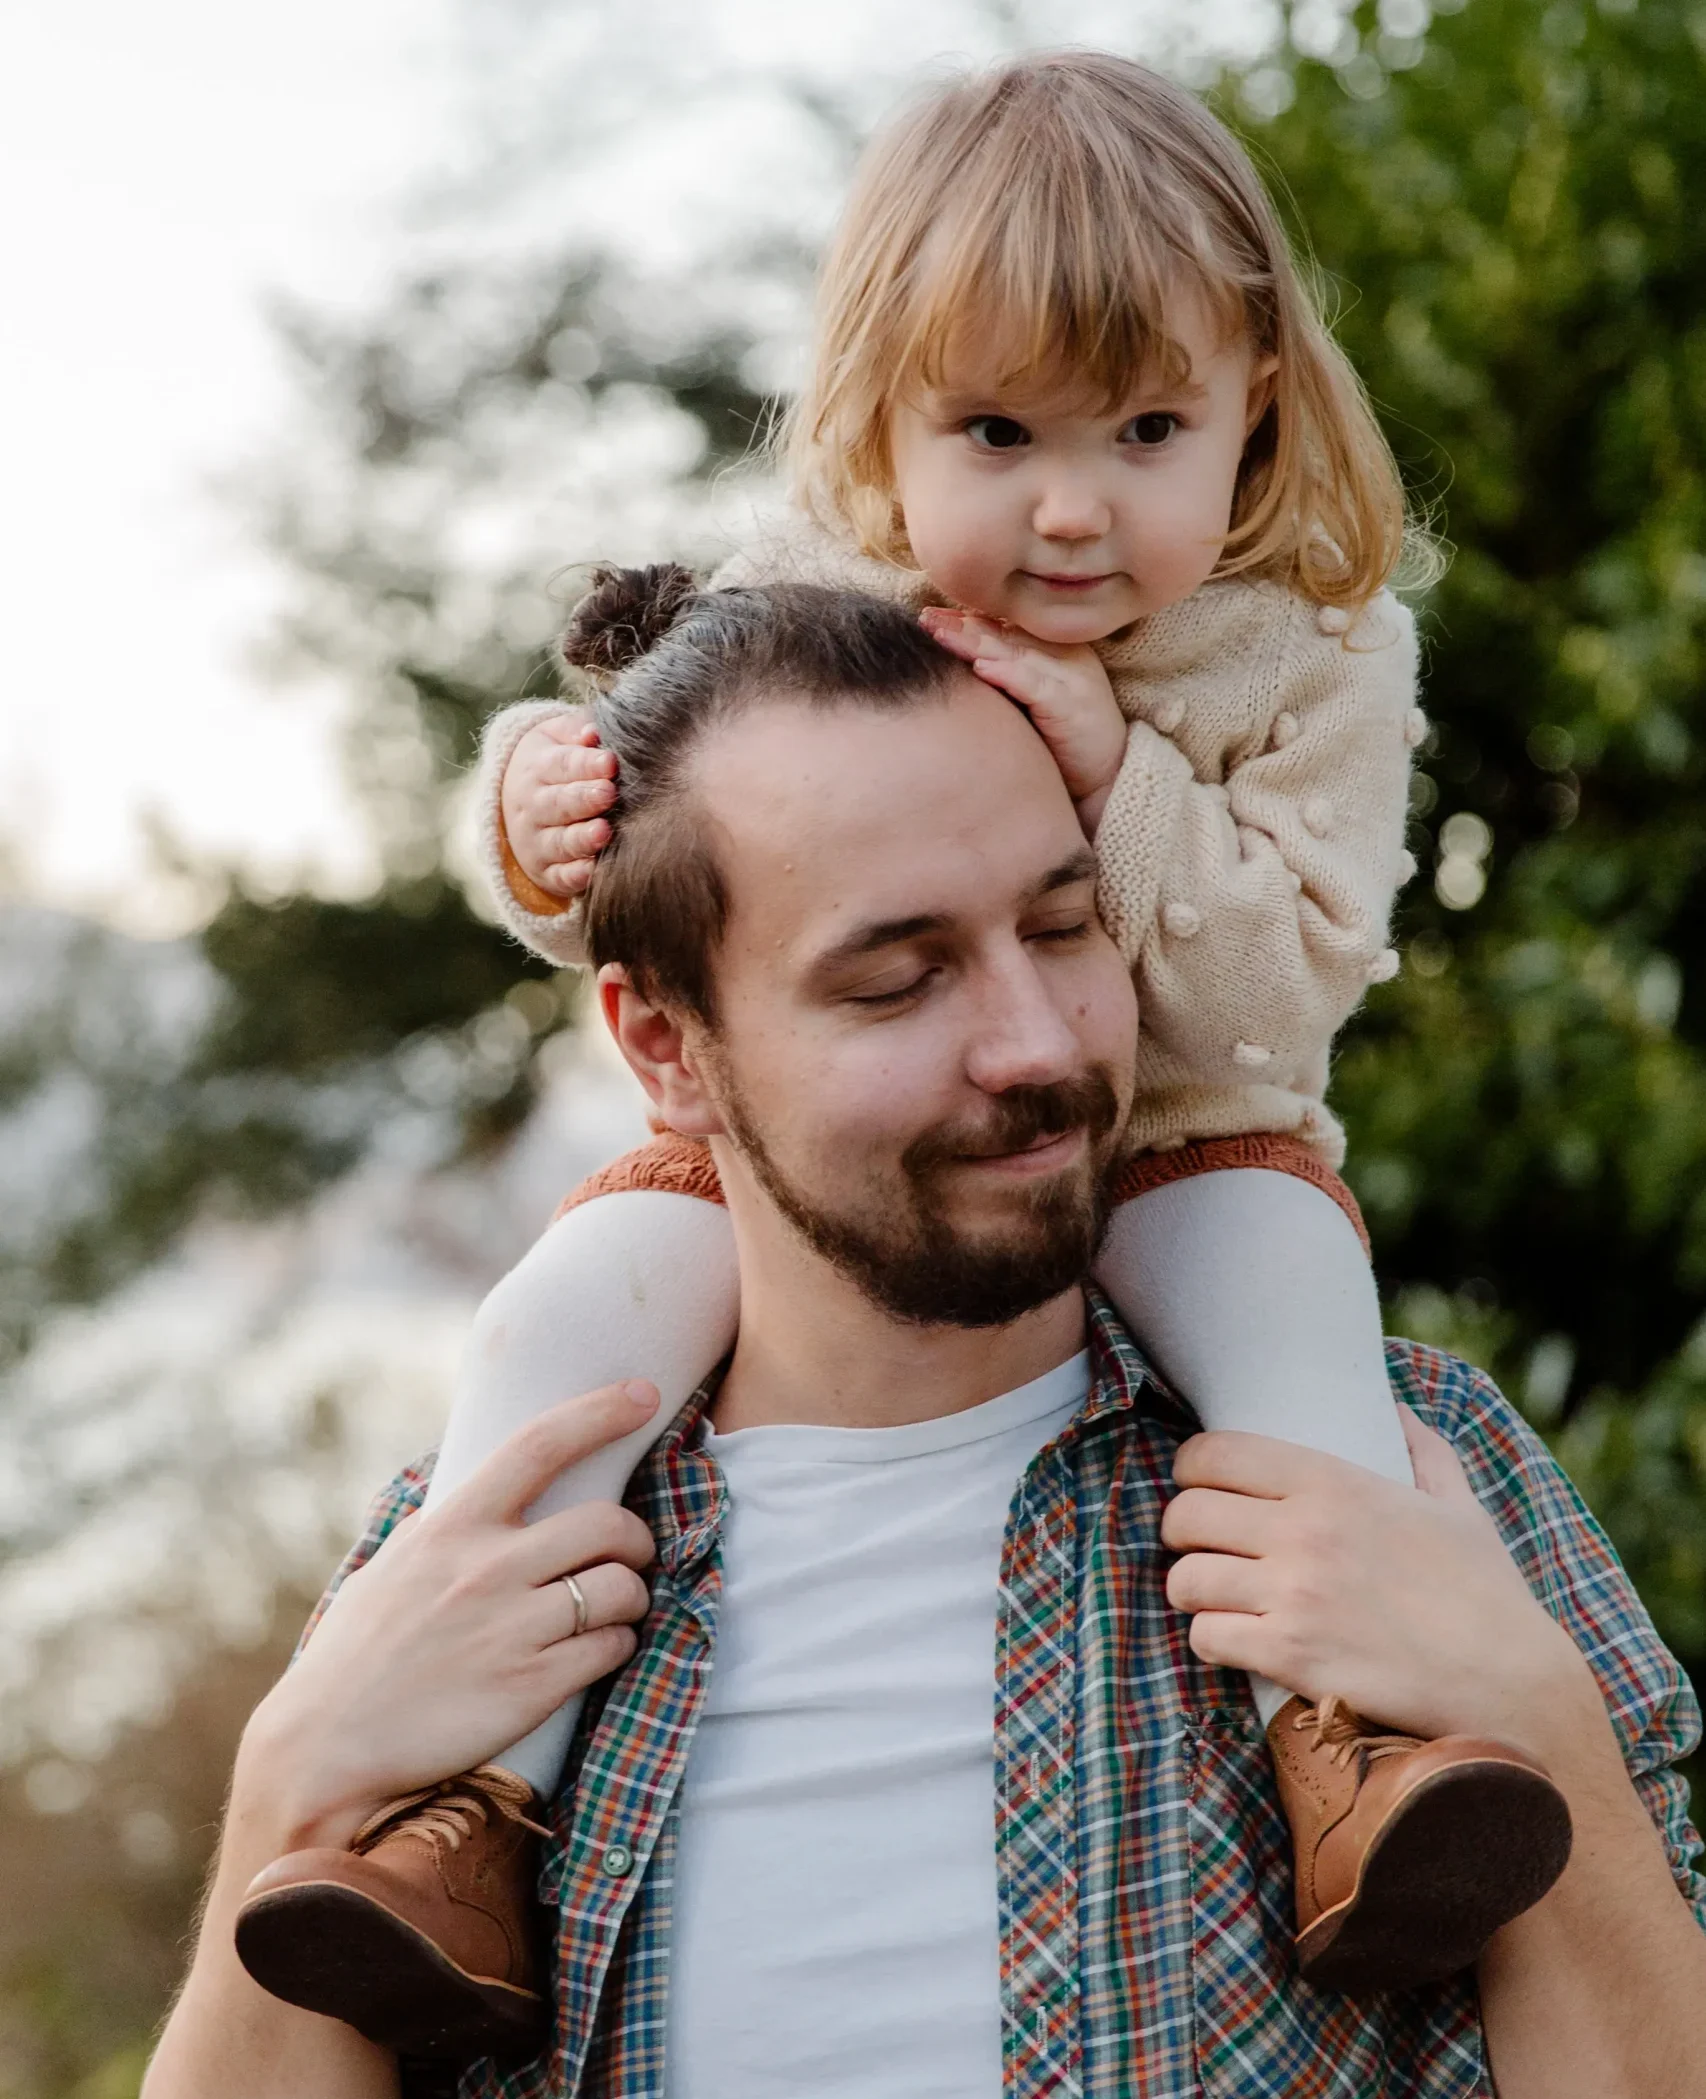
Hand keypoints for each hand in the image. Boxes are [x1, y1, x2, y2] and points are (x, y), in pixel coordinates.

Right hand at [246, 1381, 661, 1844]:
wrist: (325, 1750)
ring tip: (614, 1609)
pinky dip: (619, 1644)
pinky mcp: (532, 1687)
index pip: (539, 1445)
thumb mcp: (389, 1569)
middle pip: (607, 1523)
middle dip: (635, 1538)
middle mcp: (488, 1568)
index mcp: (452, 1528)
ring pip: (621, 1587)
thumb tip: (466, 1487)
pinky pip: (612, 1648)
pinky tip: (600, 1651)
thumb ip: (438, 1529)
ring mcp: (513, 1628)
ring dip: (633, 1596)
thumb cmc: (354, 1657)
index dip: (599, 1413)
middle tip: (629, 1554)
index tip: (644, 1394)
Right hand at [502, 712, 618, 899]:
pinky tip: (595, 871)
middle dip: (583, 799)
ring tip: (603, 832)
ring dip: (581, 839)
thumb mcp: (557, 738)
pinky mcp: (546, 872)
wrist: (519, 802)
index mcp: (537, 769)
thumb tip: (593, 732)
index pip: (561, 765)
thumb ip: (575, 731)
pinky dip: (576, 877)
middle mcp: (532, 807)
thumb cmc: (556, 763)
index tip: (610, 762)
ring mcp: (537, 842)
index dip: (585, 765)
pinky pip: (560, 877)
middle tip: (609, 794)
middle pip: (557, 804)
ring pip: (558, 842)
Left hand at [918, 606, 1127, 829]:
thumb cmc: (1064, 743)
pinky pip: (1036, 684)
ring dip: (975, 643)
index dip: (968, 620)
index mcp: (1057, 649)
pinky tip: (980, 668)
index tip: (930, 616)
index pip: (1006, 627)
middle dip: (963, 625)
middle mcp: (1066, 655)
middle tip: (925, 618)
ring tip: (940, 634)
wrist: (1109, 777)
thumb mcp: (1032, 703)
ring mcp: (1073, 677)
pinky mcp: (1074, 705)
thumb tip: (960, 666)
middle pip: (1006, 634)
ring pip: (1016, 652)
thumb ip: (1006, 680)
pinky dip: (1008, 674)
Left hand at [1160, 1407, 1597, 1757]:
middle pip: (1187, 1515)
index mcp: (1335, 1483)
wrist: (1509, 1684)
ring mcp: (1292, 1594)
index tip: (1196, 1484)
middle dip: (1181, 1531)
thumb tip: (1400, 1410)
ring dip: (1191, 1590)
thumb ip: (1424, 1453)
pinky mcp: (1289, 1655)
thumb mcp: (1458, 1508)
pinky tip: (1233, 1640)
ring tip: (1211, 1596)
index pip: (1217, 1453)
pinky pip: (1206, 1637)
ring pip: (1185, 1579)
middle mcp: (1303, 1531)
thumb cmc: (1485, 1596)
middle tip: (1199, 1546)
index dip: (1191, 1468)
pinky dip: (1210, 1640)